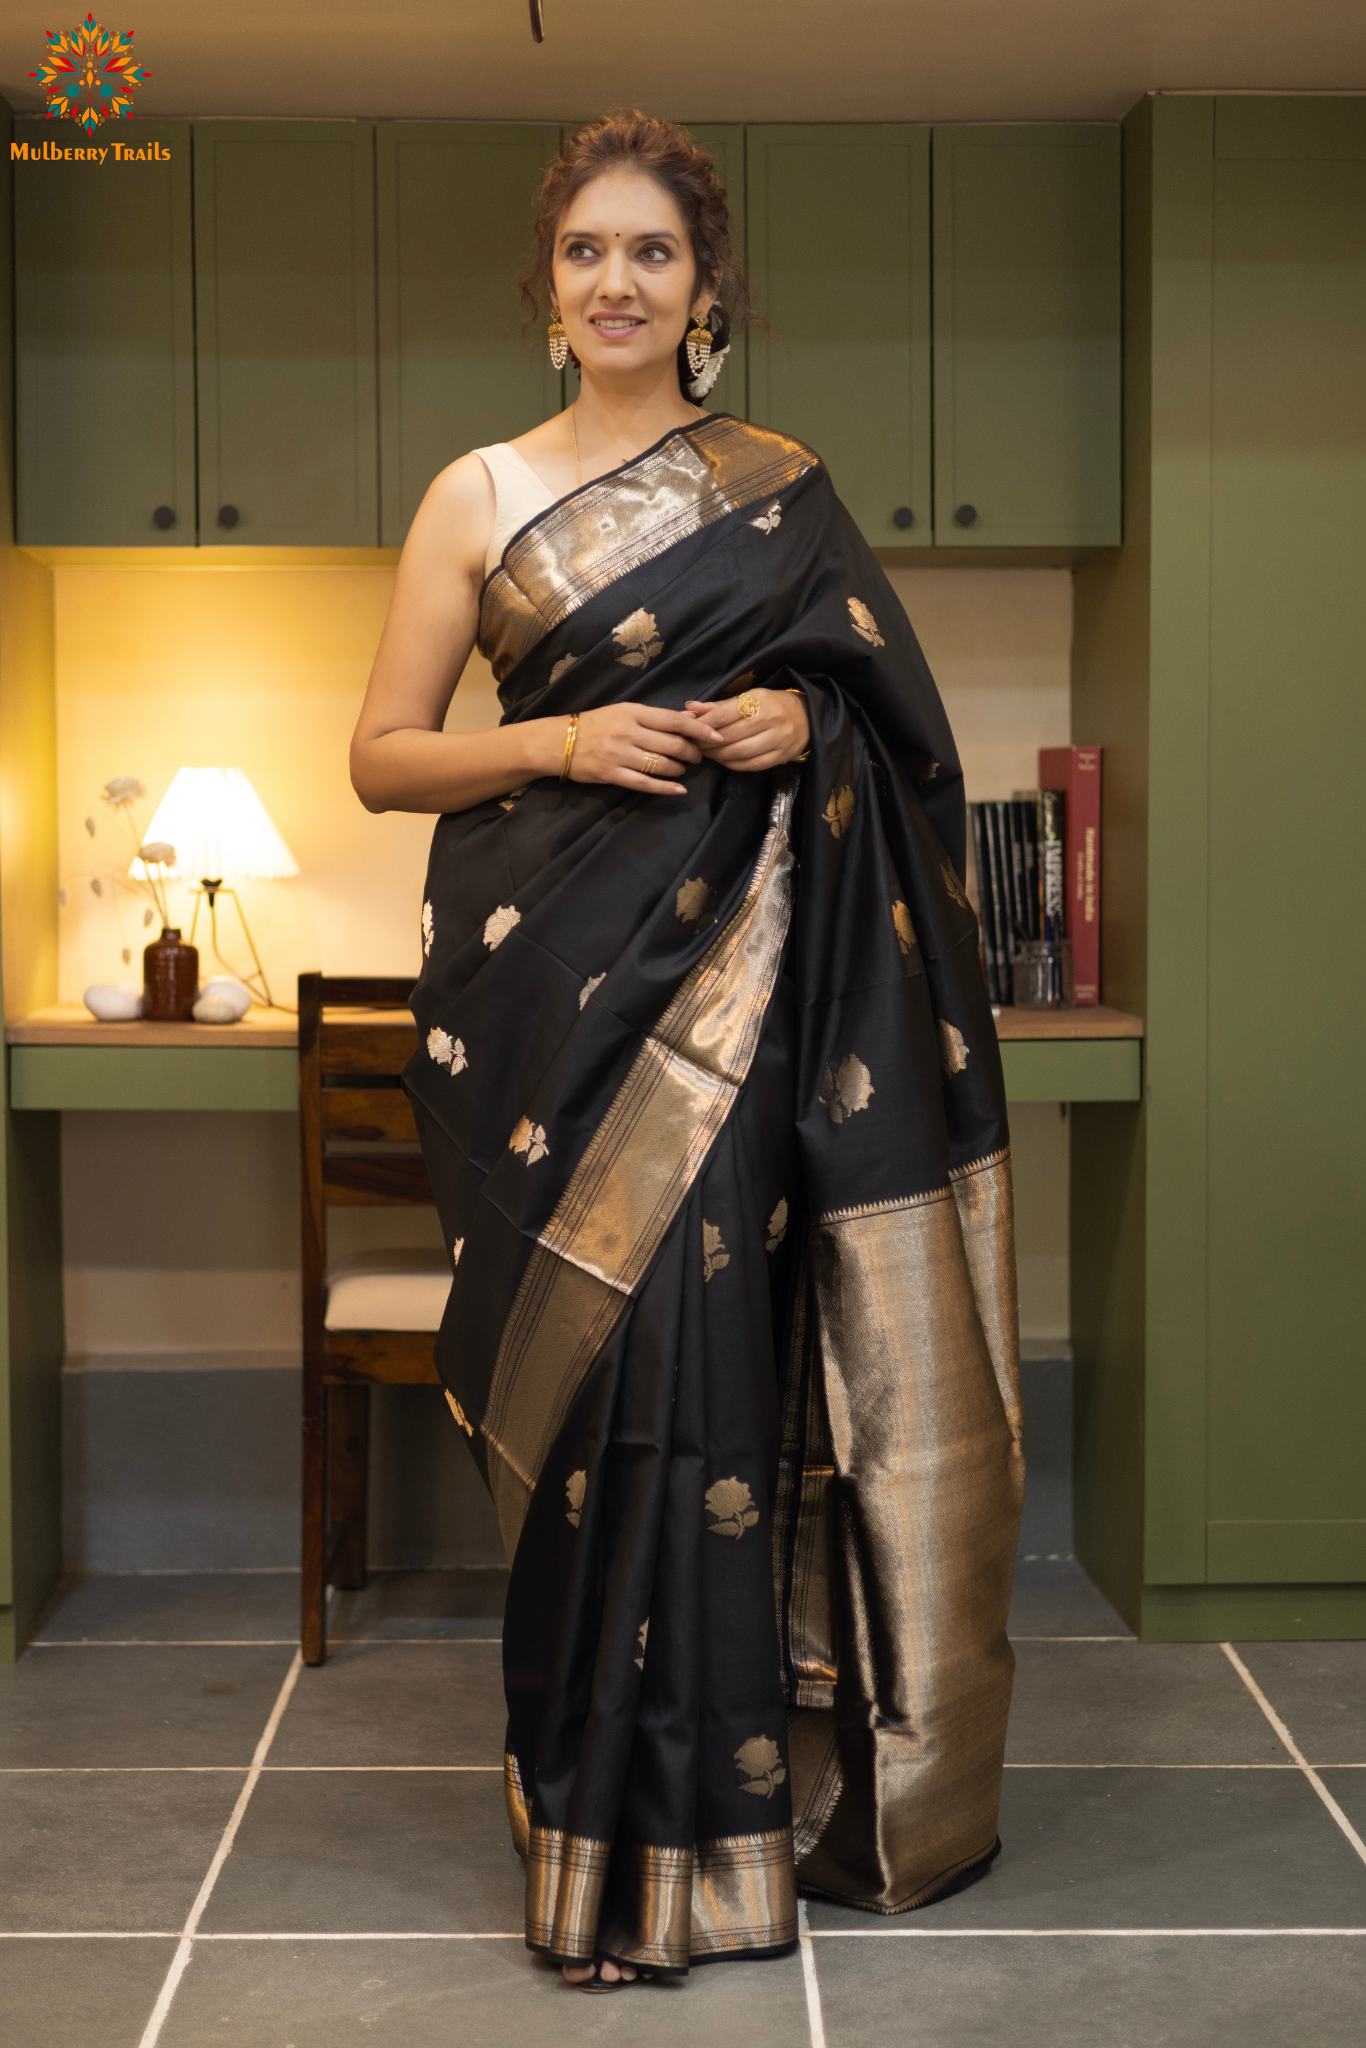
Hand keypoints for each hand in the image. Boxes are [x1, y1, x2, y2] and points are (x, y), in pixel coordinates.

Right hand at [563, 702, 713, 794]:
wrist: (558, 741)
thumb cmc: (595, 724)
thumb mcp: (624, 712)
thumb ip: (656, 718)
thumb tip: (690, 718)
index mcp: (632, 712)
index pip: (674, 720)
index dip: (699, 730)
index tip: (716, 736)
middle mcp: (627, 732)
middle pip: (672, 745)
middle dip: (692, 753)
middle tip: (697, 757)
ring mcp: (619, 754)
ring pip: (661, 765)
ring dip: (679, 770)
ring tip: (682, 769)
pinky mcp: (611, 775)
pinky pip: (645, 784)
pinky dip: (666, 788)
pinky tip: (679, 790)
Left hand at [685, 687, 808, 771]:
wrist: (808, 717)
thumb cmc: (772, 704)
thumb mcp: (748, 698)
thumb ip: (719, 706)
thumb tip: (690, 709)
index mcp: (760, 700)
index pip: (723, 715)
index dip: (703, 725)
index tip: (689, 730)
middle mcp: (771, 719)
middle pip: (729, 736)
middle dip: (707, 743)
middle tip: (694, 745)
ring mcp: (779, 739)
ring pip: (739, 753)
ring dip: (718, 756)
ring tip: (708, 753)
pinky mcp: (782, 756)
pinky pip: (751, 765)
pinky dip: (733, 764)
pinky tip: (724, 760)